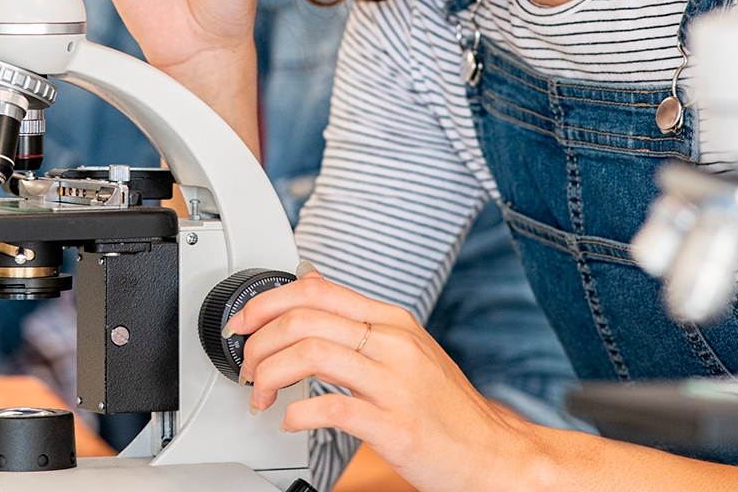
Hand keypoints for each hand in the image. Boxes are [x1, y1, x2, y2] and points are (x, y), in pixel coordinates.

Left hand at [232, 265, 543, 491]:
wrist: (493, 454)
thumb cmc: (447, 409)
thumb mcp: (408, 348)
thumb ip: (359, 319)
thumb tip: (309, 283)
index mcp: (392, 321)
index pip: (315, 290)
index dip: (266, 302)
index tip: (244, 323)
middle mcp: (393, 344)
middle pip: (304, 319)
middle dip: (258, 342)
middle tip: (247, 367)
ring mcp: (395, 383)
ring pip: (310, 353)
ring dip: (269, 374)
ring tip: (261, 394)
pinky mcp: (394, 425)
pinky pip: (330, 408)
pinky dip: (297, 414)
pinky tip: (290, 421)